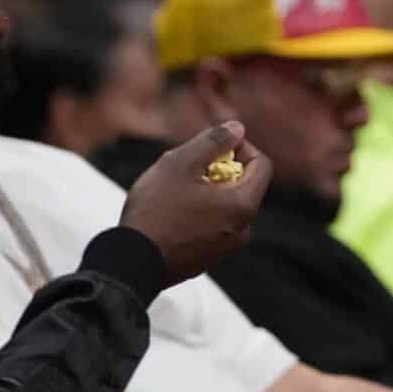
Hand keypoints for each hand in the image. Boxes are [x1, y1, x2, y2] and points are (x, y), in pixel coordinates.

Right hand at [118, 120, 269, 283]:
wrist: (131, 262)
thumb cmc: (157, 210)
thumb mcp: (182, 163)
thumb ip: (214, 141)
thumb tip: (237, 129)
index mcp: (243, 206)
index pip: (261, 165)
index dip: (240, 148)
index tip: (212, 147)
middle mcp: (242, 231)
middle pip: (244, 185)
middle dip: (220, 170)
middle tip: (188, 167)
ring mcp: (225, 249)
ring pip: (225, 206)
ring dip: (207, 191)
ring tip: (174, 190)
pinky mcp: (206, 259)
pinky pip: (212, 226)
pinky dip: (199, 213)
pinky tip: (170, 213)